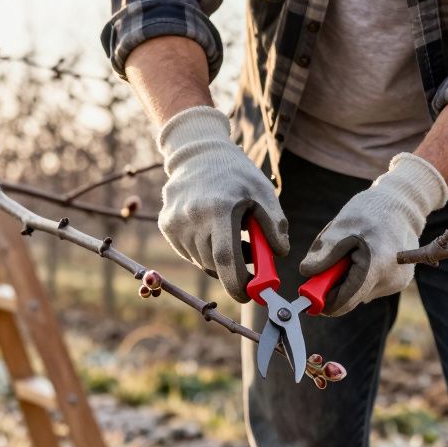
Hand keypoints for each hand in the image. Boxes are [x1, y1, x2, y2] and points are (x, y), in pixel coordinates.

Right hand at [157, 106, 289, 302]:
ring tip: (233, 233)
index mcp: (218, 209)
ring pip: (201, 260)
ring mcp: (175, 223)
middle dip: (234, 270)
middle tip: (251, 255)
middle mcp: (191, 218)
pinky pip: (190, 251)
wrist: (197, 152)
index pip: (224, 260)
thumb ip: (275, 224)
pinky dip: (205, 249)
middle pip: (214, 264)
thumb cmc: (235, 173)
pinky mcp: (167, 225)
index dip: (237, 283)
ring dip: (220, 258)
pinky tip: (213, 228)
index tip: (250, 293)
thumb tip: (280, 254)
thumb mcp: (263, 192)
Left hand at [299, 153, 447, 315]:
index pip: (344, 301)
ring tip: (352, 252)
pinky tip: (364, 255)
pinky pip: (370, 286)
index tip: (308, 294)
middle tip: (329, 262)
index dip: (323, 301)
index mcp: (376, 267)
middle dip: (334, 284)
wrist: (402, 205)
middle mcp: (391, 280)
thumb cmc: (370, 212)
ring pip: (359, 293)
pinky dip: (360, 276)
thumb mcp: (341, 227)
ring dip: (347, 278)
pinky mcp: (399, 281)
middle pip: (351, 298)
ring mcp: (397, 282)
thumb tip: (306, 274)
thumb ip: (324, 254)